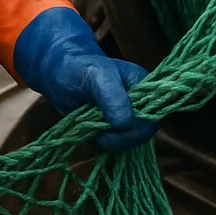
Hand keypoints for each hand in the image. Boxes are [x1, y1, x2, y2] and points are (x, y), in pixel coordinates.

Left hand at [13, 7, 155, 149]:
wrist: (61, 74)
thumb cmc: (80, 68)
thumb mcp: (97, 77)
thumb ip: (113, 97)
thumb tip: (126, 123)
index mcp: (144, 87)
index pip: (154, 115)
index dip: (138, 126)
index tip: (116, 125)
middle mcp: (141, 104)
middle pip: (143, 133)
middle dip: (120, 136)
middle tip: (97, 128)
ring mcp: (128, 117)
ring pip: (128, 142)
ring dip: (108, 140)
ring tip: (90, 124)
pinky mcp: (114, 129)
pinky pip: (114, 145)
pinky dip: (101, 142)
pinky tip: (89, 129)